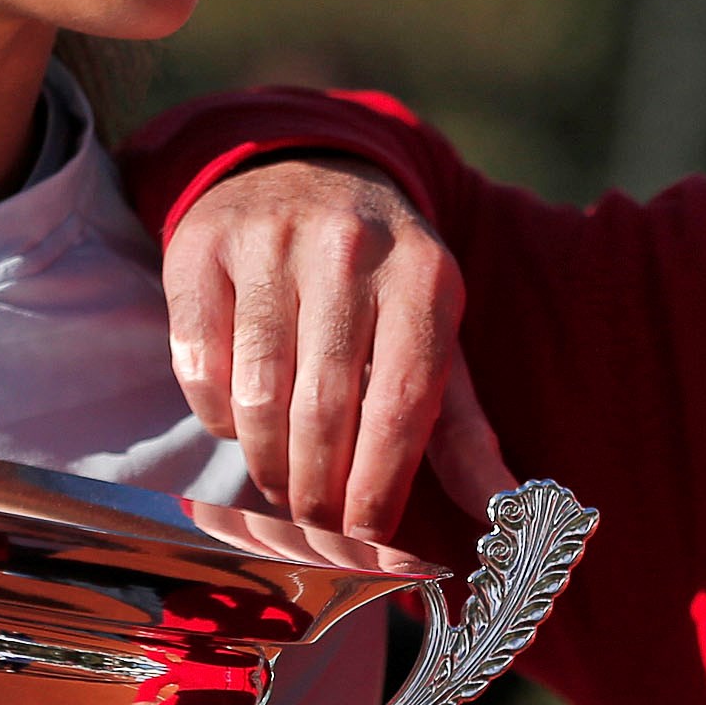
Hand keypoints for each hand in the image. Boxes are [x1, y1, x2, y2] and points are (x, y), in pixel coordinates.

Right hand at [160, 156, 510, 539]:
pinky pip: (200, 366)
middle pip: (324, 409)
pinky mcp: (201, 245)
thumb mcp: (435, 335)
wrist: (304, 169)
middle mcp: (349, 248)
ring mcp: (270, 240)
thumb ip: (463, 431)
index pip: (401, 404)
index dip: (380, 485)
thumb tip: (506, 512)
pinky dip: (217, 417)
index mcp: (424, 275)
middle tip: (316, 523)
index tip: (367, 535)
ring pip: (257, 395)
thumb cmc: (379, 280)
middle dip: (317, 491)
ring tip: (280, 482)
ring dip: (266, 463)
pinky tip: (240, 421)